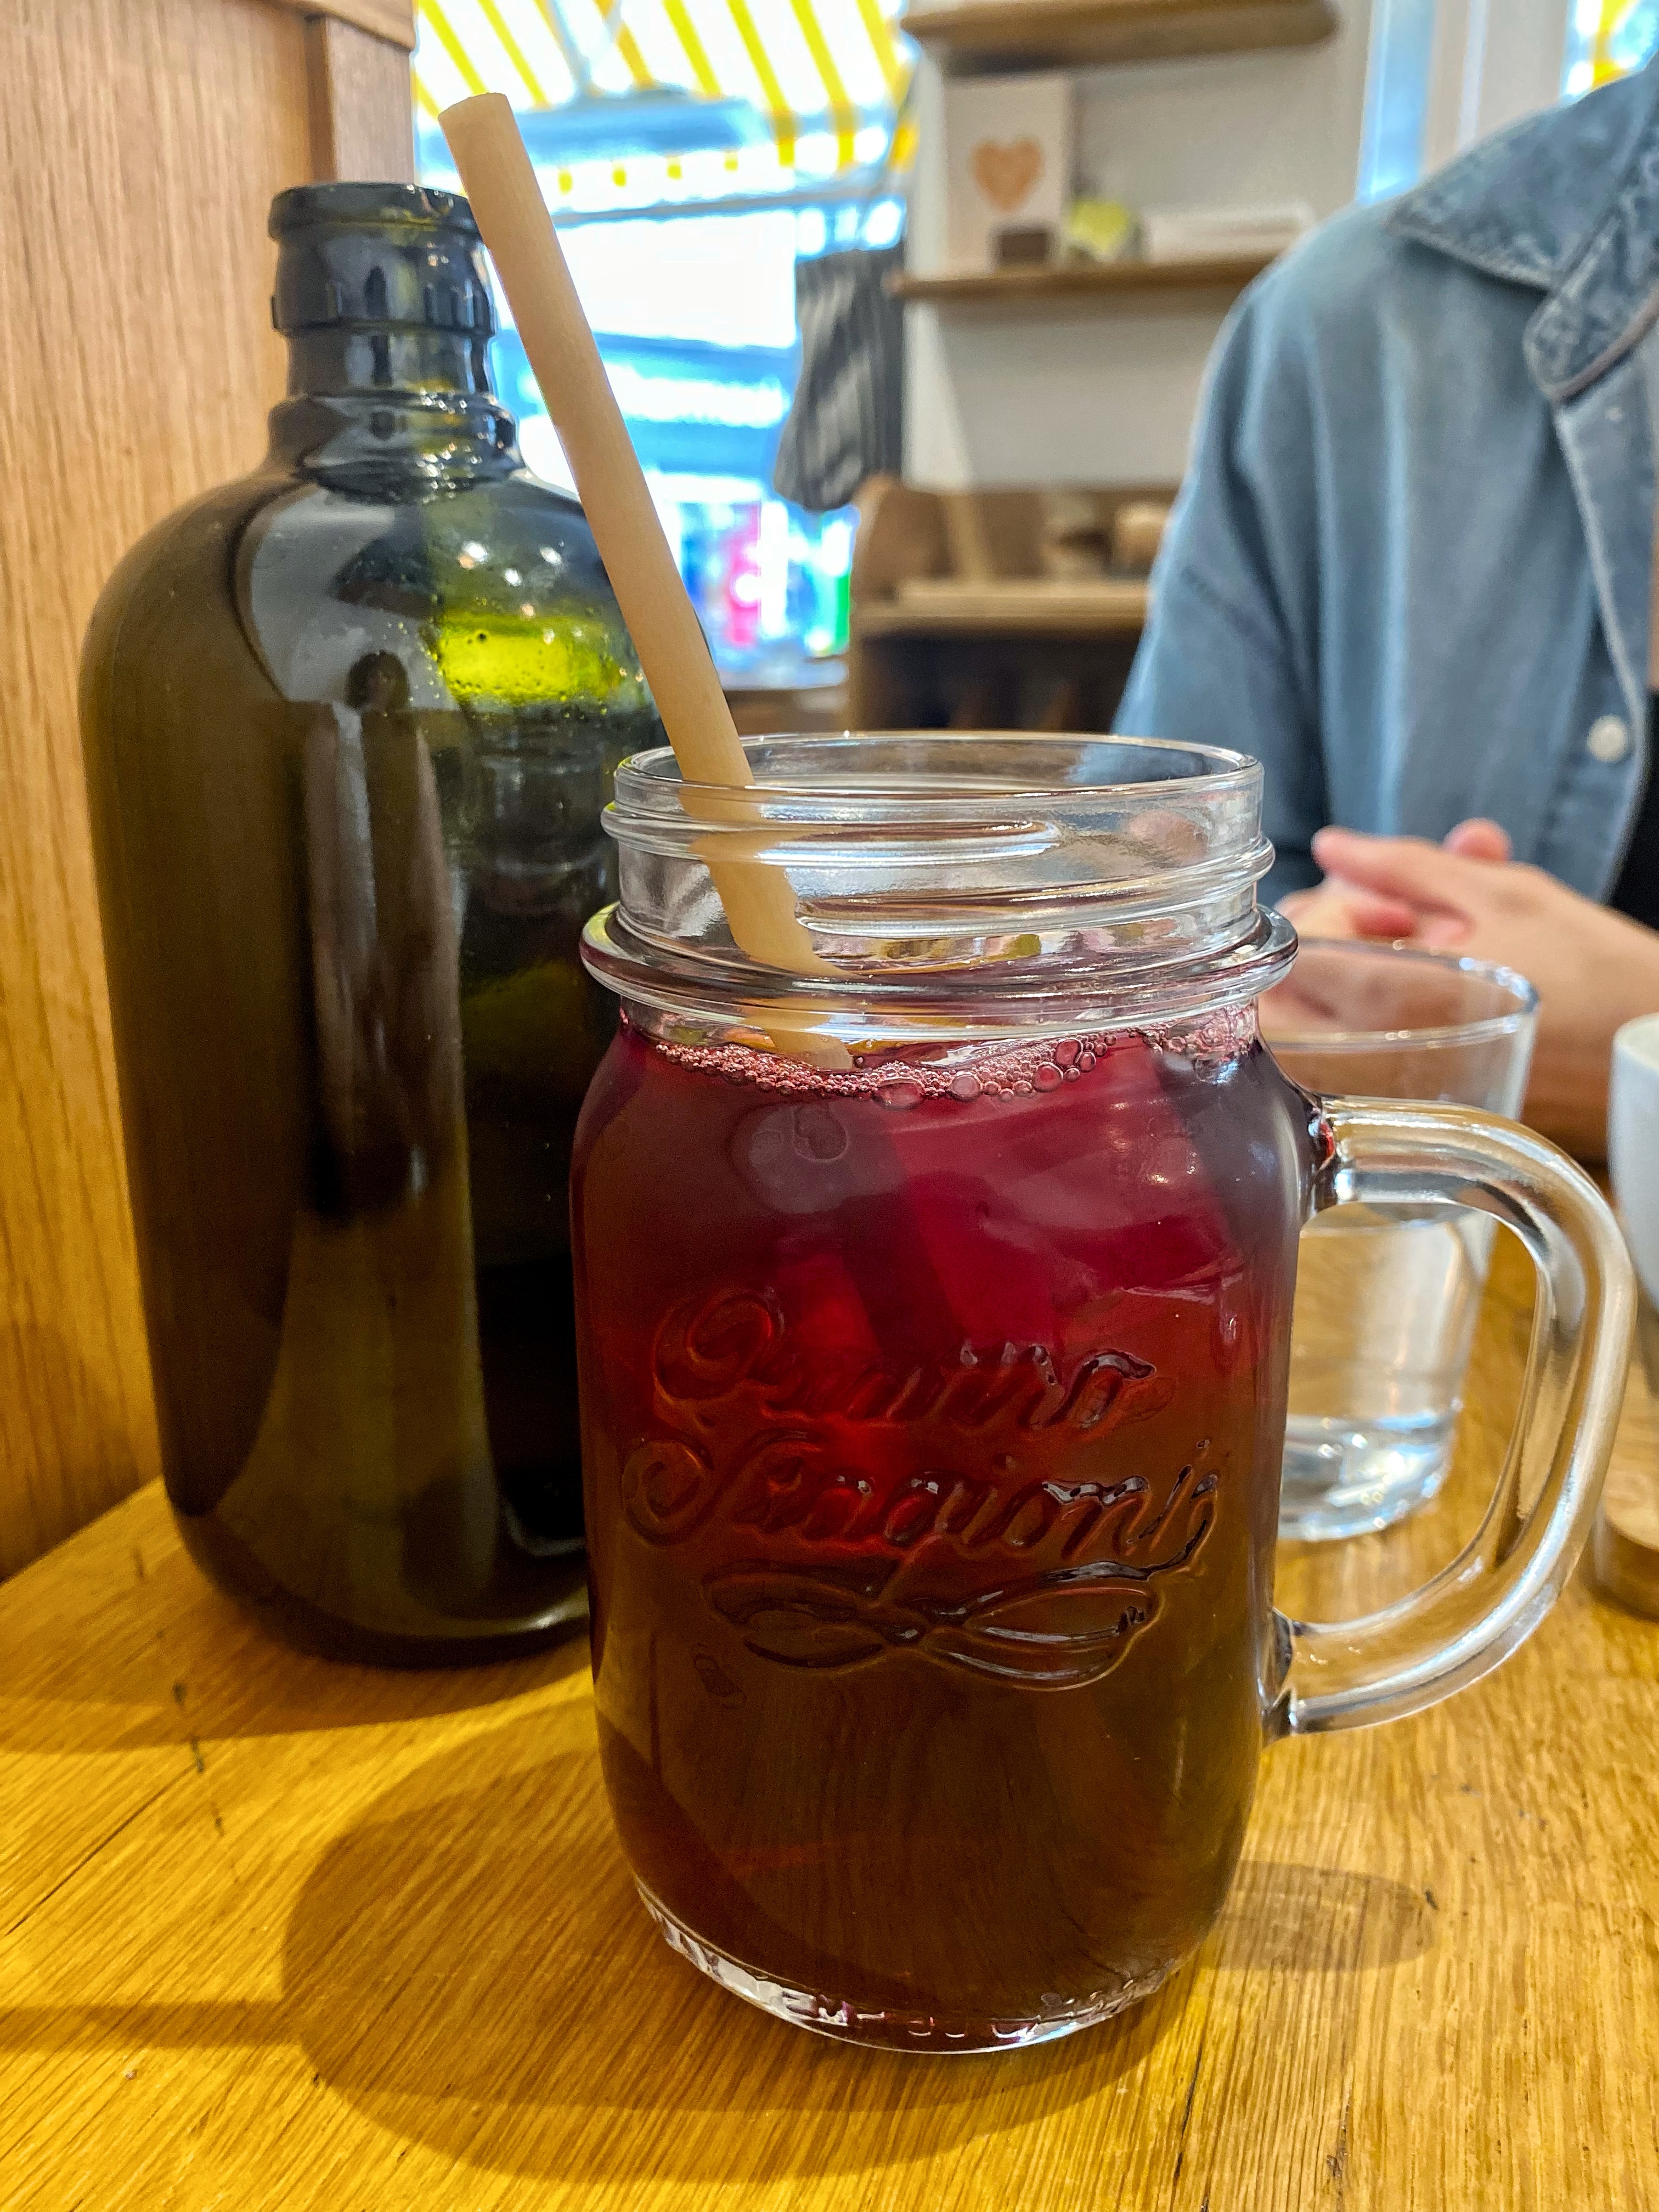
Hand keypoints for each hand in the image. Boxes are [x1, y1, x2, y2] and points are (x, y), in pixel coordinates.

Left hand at [1306, 826, 1658, 1158]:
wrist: (1653, 1051)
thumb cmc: (1594, 970)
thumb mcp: (1504, 894)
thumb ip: (1406, 867)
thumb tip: (1333, 848)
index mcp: (1397, 997)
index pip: (1291, 956)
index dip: (1318, 916)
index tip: (1369, 906)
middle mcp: (1378, 1057)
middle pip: (1277, 1005)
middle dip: (1310, 952)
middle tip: (1370, 927)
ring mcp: (1387, 1095)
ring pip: (1303, 1040)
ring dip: (1329, 987)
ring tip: (1400, 955)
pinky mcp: (1407, 1117)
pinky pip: (1344, 1069)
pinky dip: (1358, 1024)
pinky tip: (1416, 992)